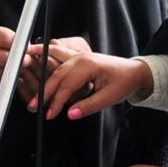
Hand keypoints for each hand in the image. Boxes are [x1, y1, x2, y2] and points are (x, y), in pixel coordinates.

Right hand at [0, 19, 32, 91]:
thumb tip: (21, 43)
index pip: (5, 38)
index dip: (20, 43)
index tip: (26, 46)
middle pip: (5, 59)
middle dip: (21, 60)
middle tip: (27, 59)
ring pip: (1, 73)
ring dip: (12, 72)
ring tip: (14, 67)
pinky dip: (1, 80)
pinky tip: (1, 74)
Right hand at [25, 47, 153, 120]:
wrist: (134, 72)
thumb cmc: (124, 82)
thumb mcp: (109, 98)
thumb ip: (88, 106)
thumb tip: (71, 114)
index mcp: (88, 65)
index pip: (66, 85)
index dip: (56, 101)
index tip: (50, 114)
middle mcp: (81, 58)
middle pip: (57, 76)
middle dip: (44, 92)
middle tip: (34, 106)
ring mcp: (79, 56)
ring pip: (56, 68)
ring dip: (44, 79)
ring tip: (33, 91)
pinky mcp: (78, 58)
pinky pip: (59, 56)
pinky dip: (47, 56)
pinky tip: (35, 52)